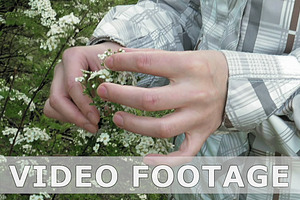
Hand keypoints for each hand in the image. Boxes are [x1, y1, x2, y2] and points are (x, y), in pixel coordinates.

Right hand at [43, 42, 121, 132]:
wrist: (111, 59)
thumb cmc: (114, 63)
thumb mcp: (115, 70)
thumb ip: (110, 86)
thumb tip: (106, 111)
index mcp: (73, 57)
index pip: (73, 85)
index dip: (84, 105)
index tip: (97, 119)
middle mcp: (61, 68)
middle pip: (57, 98)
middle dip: (75, 116)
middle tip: (94, 127)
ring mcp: (57, 81)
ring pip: (52, 106)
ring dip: (71, 119)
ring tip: (92, 125)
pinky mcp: (58, 92)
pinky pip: (53, 110)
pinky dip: (68, 118)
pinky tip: (86, 120)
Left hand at [97, 49, 227, 162]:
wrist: (239, 83)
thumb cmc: (208, 67)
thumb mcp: (185, 54)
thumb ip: (154, 56)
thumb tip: (122, 56)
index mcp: (190, 67)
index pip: (149, 63)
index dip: (123, 63)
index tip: (109, 63)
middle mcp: (195, 93)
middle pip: (150, 101)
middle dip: (121, 96)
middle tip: (103, 91)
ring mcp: (199, 117)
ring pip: (162, 129)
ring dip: (134, 126)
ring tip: (117, 117)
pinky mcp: (203, 133)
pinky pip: (185, 154)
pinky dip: (165, 162)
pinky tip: (146, 161)